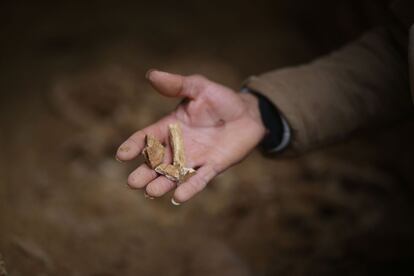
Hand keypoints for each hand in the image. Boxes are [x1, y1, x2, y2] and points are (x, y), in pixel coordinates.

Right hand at [116, 70, 265, 203]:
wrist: (248, 113)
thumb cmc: (220, 99)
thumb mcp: (198, 87)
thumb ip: (176, 84)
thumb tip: (150, 74)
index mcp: (170, 127)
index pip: (147, 138)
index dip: (134, 145)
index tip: (122, 155)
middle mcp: (179, 146)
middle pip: (157, 162)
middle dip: (145, 172)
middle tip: (133, 183)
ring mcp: (195, 158)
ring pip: (174, 174)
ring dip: (163, 183)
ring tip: (150, 192)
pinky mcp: (213, 166)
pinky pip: (199, 179)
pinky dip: (190, 188)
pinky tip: (178, 197)